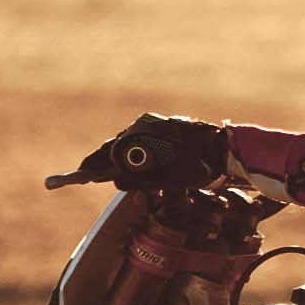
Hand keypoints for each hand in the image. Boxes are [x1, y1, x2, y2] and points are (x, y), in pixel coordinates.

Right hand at [46, 114, 233, 190]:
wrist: (224, 148)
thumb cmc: (197, 165)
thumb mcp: (165, 179)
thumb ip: (138, 181)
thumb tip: (115, 180)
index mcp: (141, 134)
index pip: (111, 151)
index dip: (94, 164)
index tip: (80, 173)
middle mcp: (145, 125)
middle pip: (118, 145)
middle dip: (105, 160)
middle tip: (89, 173)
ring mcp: (156, 124)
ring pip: (131, 142)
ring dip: (121, 157)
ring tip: (107, 170)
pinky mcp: (167, 126)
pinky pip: (144, 139)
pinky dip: (135, 151)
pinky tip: (133, 162)